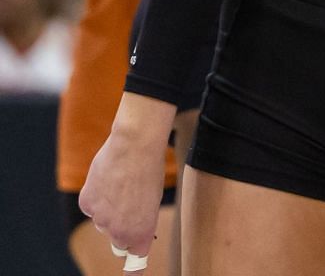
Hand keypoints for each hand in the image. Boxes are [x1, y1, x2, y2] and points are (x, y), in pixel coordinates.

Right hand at [78, 96, 173, 258]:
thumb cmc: (150, 171)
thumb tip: (130, 229)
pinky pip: (92, 207)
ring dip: (110, 209)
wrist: (134, 147)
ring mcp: (100, 220)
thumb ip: (139, 219)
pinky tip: (107, 181)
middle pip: (118, 241)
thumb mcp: (153, 200)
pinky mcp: (86, 205)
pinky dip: (97, 197)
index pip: (135, 262)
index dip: (133, 271)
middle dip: (122, 230)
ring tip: (122, 185)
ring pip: (103, 222)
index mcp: (141, 233)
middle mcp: (119, 233)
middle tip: (130, 208)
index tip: (132, 273)